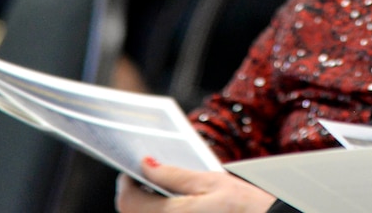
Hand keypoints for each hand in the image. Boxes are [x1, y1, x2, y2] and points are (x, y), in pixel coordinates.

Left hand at [115, 159, 276, 212]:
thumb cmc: (245, 207)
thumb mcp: (212, 182)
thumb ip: (175, 175)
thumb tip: (146, 164)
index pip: (127, 200)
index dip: (126, 181)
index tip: (134, 167)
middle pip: (132, 212)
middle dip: (137, 192)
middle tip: (151, 174)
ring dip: (148, 203)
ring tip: (165, 188)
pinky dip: (162, 211)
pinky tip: (177, 203)